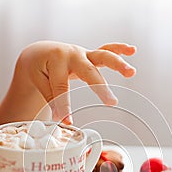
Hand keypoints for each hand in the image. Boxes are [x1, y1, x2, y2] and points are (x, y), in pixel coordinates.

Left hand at [18, 41, 135, 123]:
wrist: (40, 53)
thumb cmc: (40, 69)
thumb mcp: (39, 81)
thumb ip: (52, 98)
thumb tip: (60, 120)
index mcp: (56, 60)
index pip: (61, 86)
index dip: (64, 105)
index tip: (67, 122)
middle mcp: (72, 54)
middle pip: (88, 71)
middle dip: (100, 87)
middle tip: (112, 102)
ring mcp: (84, 53)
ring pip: (103, 56)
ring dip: (118, 64)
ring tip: (131, 72)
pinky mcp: (91, 55)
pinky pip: (107, 49)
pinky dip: (120, 49)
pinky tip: (132, 50)